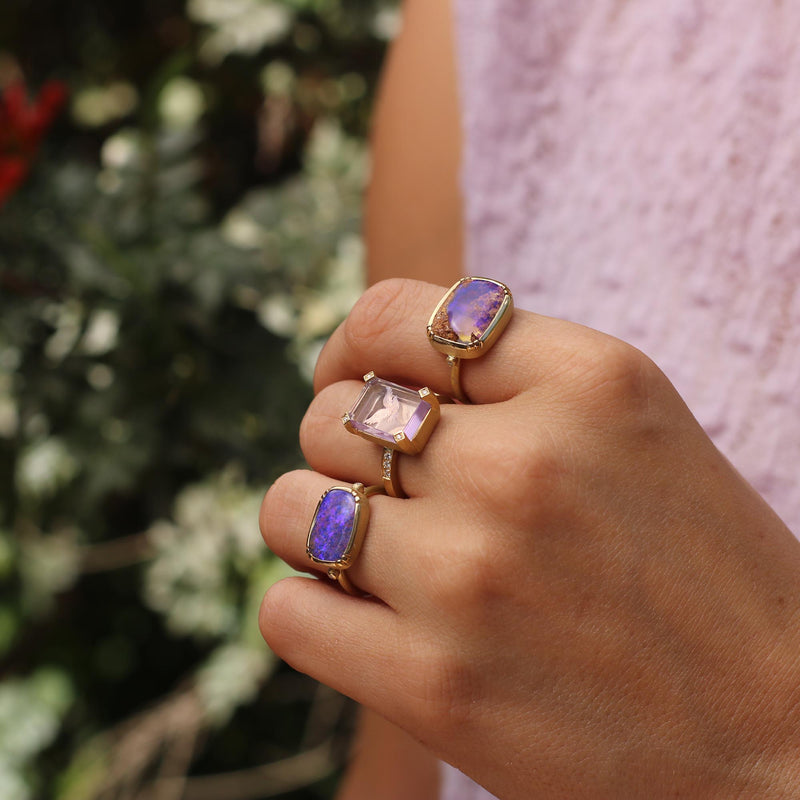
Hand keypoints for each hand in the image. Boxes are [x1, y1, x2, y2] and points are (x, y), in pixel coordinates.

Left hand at [259, 279, 799, 798]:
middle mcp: (522, 465)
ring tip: (370, 552)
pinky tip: (360, 617)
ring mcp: (471, 577)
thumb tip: (367, 369)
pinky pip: (288, 610)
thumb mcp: (631, 429)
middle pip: (332, 415)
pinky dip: (309, 607)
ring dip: (316, 524)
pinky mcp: (434, 686)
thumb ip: (512, 378)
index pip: (391, 314)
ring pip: (293, 506)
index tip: (350, 380)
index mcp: (587, 382)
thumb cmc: (700, 578)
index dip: (350, 346)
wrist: (779, 743)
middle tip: (389, 488)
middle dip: (344, 448)